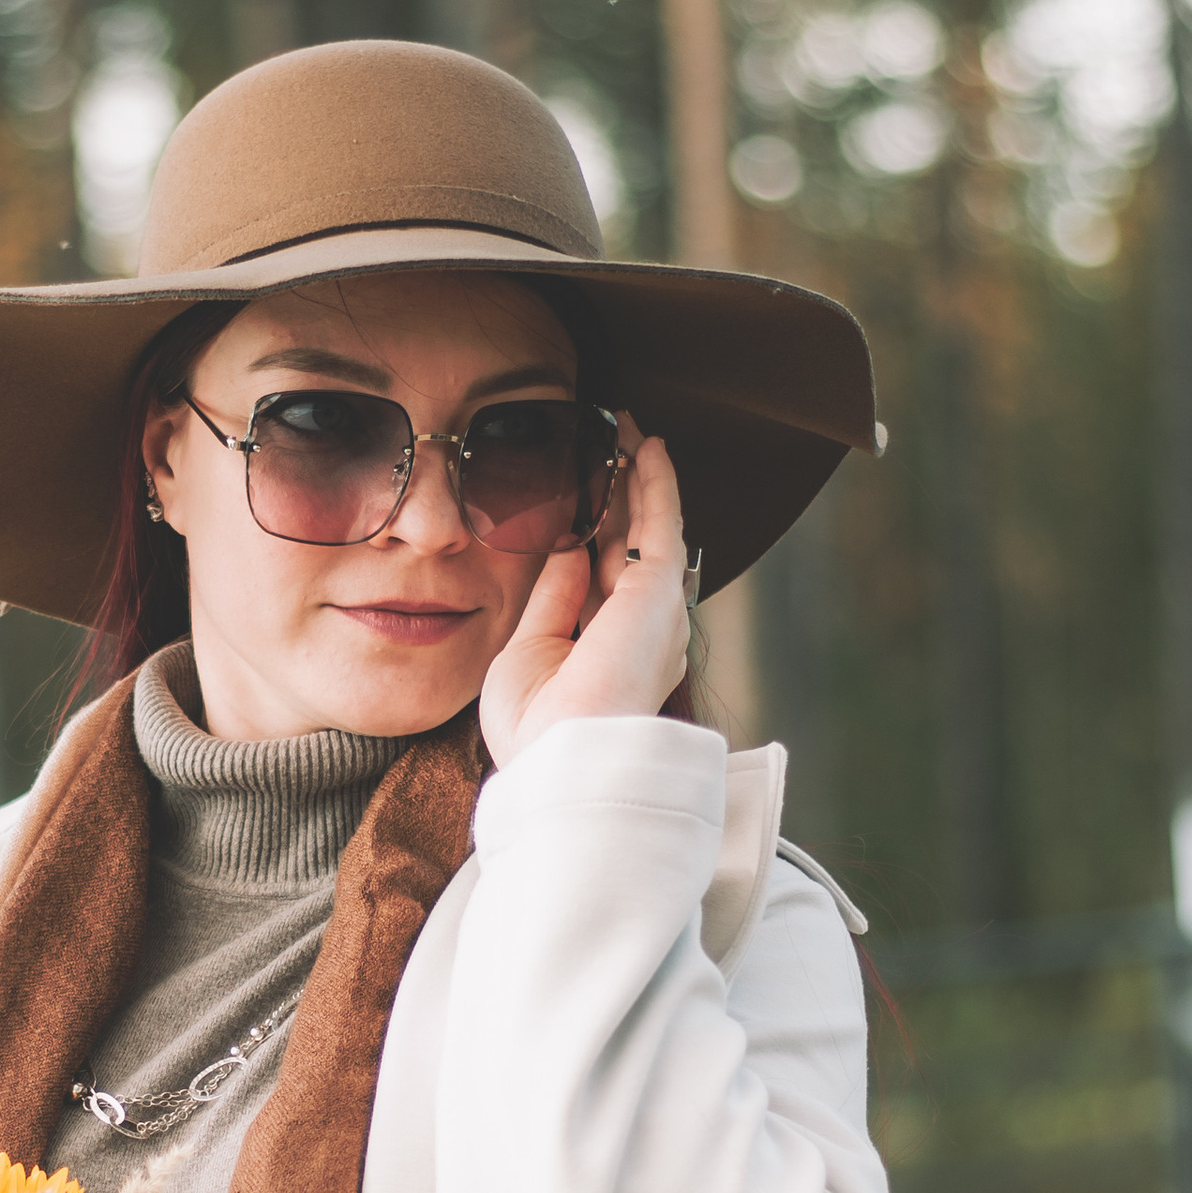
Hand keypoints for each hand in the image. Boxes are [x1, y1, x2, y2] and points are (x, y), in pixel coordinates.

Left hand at [478, 423, 691, 766]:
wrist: (566, 763)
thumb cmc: (539, 730)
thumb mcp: (528, 653)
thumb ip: (552, 598)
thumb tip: (566, 547)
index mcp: (606, 651)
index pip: (598, 577)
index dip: (588, 532)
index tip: (571, 496)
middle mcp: (638, 630)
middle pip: (626, 544)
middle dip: (615, 494)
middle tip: (602, 445)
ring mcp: (652, 611)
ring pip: (647, 527)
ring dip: (636, 475)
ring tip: (622, 429)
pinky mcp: (659, 592)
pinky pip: (663, 522)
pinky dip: (657, 481)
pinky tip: (649, 445)